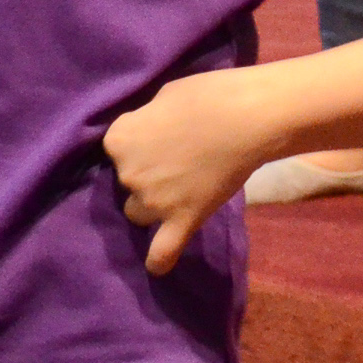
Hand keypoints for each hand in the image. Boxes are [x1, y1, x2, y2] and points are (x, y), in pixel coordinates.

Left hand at [105, 68, 272, 274]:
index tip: (158, 137)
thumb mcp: (163, 97)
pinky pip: (162, 252)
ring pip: (137, 213)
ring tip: (179, 191)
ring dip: (151, 205)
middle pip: (126, 182)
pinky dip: (159, 261)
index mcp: (119, 140)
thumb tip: (149, 134)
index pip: (116, 147)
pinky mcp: (182, 220)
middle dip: (145, 173)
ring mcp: (154, 201)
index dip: (138, 143)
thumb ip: (148, 122)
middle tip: (175, 160)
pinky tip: (157, 266)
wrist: (246, 118)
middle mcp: (129, 173)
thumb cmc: (207, 96)